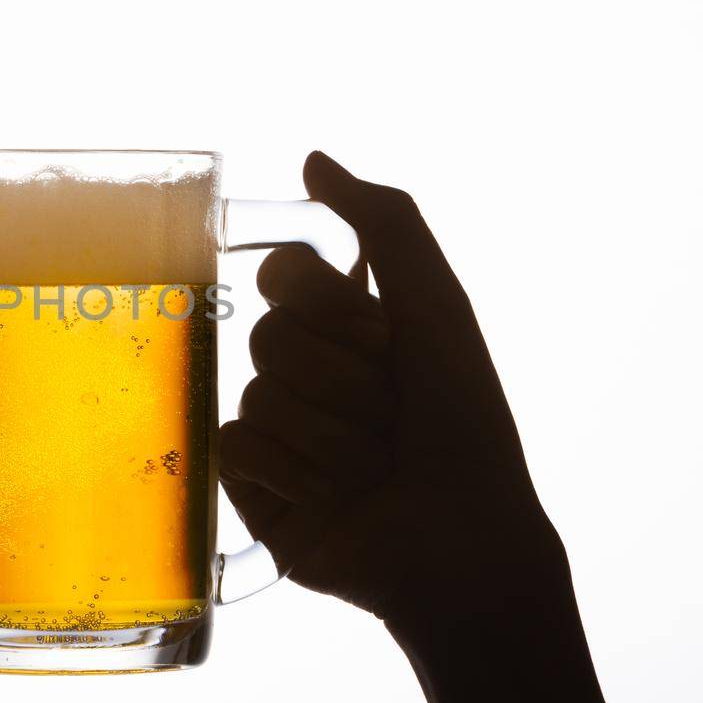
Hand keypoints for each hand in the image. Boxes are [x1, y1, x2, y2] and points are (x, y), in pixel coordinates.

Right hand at [220, 151, 568, 626]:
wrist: (464, 542)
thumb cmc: (465, 426)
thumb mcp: (437, 310)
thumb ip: (385, 223)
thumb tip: (312, 160)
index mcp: (344, 325)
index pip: (286, 273)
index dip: (327, 302)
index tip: (378, 337)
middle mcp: (303, 371)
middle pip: (270, 335)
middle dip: (344, 379)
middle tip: (390, 417)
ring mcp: (273, 429)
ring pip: (260, 394)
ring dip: (334, 435)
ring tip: (374, 469)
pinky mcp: (249, 487)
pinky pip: (237, 447)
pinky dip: (296, 471)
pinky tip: (333, 500)